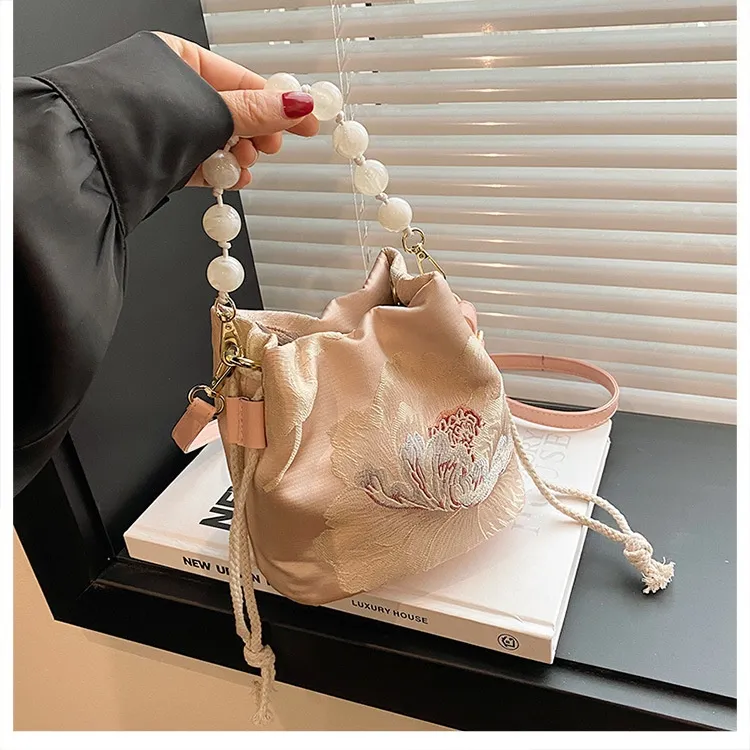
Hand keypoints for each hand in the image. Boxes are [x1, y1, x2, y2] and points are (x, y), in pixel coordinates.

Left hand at [152, 32, 318, 188]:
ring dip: (237, 157)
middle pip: (230, 112)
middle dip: (254, 135)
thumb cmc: (142, 119)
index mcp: (176, 55)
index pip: (240, 79)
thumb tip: (298, 103)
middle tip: (270, 149)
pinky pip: (197, 160)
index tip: (305, 121)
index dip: (276, 103)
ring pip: (215, 140)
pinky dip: (217, 172)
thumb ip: (258, 112)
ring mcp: (160, 123)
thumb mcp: (211, 112)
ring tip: (244, 167)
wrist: (89, 162)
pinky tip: (231, 180)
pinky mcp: (155, 155)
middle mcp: (166, 86)